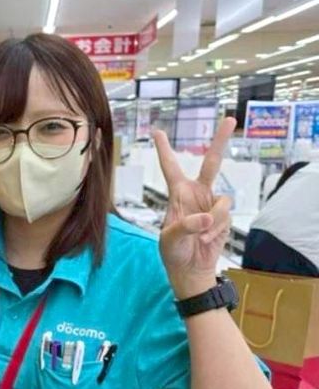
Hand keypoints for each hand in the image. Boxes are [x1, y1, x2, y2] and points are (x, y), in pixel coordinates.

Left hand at [152, 117, 235, 298]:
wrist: (191, 270)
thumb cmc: (174, 253)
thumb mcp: (169, 239)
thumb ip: (185, 226)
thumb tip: (205, 216)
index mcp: (177, 193)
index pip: (170, 166)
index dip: (164, 149)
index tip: (157, 131)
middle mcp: (196, 193)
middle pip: (211, 162)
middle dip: (221, 140)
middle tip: (230, 118)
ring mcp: (212, 204)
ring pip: (222, 200)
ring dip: (213, 220)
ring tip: (200, 236)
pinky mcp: (224, 216)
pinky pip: (225, 215)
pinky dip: (217, 228)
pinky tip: (207, 238)